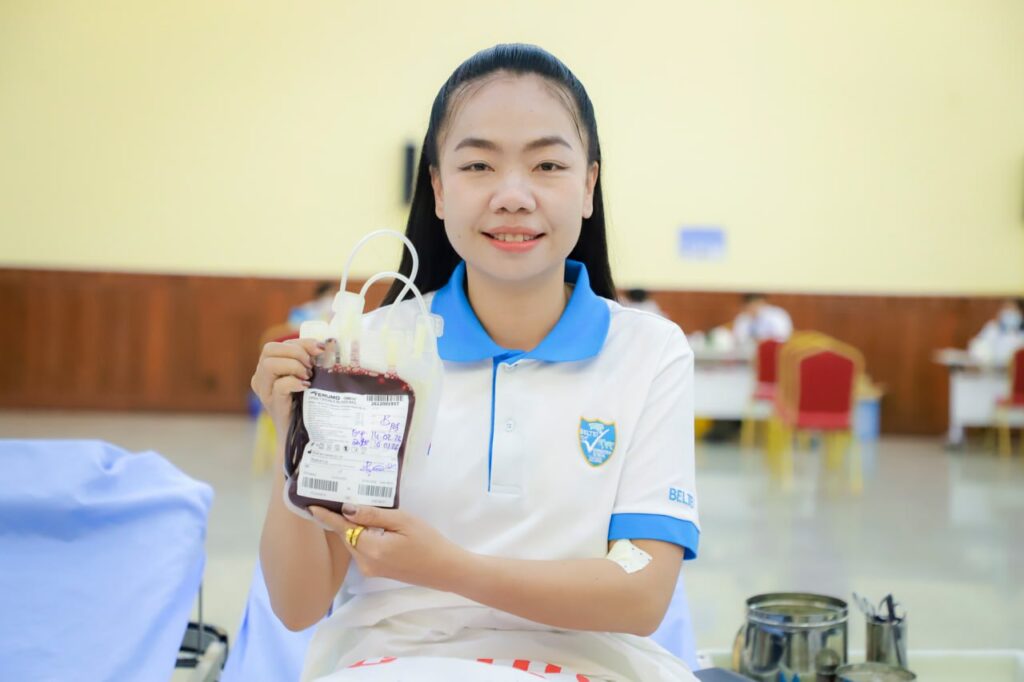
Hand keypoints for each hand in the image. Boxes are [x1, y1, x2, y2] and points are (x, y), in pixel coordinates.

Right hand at [250, 338, 323, 431]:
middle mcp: (261, 377)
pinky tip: (306, 387)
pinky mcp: (272, 404)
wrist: (304, 434)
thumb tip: (328, 343)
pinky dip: (294, 382)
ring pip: (269, 365)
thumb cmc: (308, 402)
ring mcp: (264, 391)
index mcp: (268, 367)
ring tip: (308, 376)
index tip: (320, 349)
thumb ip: (311, 360)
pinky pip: (279, 386)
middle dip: (295, 351)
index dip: (300, 342)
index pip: (279, 344)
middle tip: (311, 365)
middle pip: (269, 349)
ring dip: (293, 365)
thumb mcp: (308, 376)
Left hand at [308, 504, 466, 590]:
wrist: (445, 569)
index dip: (326, 516)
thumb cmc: (428, 541)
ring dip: (350, 528)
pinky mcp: (376, 571)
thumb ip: (374, 516)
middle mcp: (365, 562)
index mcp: (372, 548)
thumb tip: (347, 509)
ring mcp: (370, 569)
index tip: (311, 505)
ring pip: (353, 544)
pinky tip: (365, 525)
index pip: (343, 528)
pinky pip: (361, 550)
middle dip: (338, 519)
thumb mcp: (404, 521)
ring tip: (348, 508)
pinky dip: (359, 537)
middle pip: (346, 536)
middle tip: (332, 498)